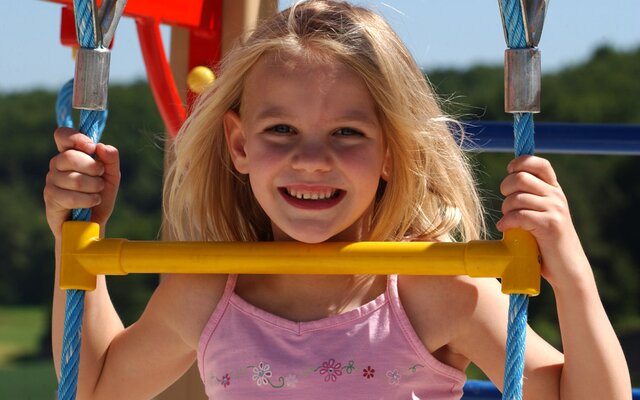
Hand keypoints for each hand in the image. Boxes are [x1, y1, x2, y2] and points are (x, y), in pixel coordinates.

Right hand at [44, 127, 119, 239]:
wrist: (92, 224)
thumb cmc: (100, 196)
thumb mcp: (112, 177)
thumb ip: (110, 159)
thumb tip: (101, 146)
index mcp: (71, 154)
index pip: (62, 135)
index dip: (75, 137)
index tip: (91, 147)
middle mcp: (57, 164)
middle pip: (69, 156)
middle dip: (92, 167)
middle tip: (101, 177)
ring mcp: (52, 180)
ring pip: (73, 178)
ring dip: (94, 187)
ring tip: (98, 193)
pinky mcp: (51, 198)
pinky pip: (70, 196)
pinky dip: (88, 200)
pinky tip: (93, 202)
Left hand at [496, 155, 585, 288]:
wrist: (566, 269)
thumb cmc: (546, 242)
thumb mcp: (541, 214)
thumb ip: (531, 197)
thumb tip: (510, 178)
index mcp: (553, 190)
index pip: (538, 163)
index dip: (520, 163)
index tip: (510, 172)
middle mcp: (556, 196)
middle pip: (521, 178)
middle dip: (506, 189)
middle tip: (506, 206)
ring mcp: (555, 210)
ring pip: (517, 198)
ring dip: (505, 210)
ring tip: (507, 221)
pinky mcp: (550, 225)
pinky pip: (520, 215)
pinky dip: (507, 222)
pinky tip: (505, 229)